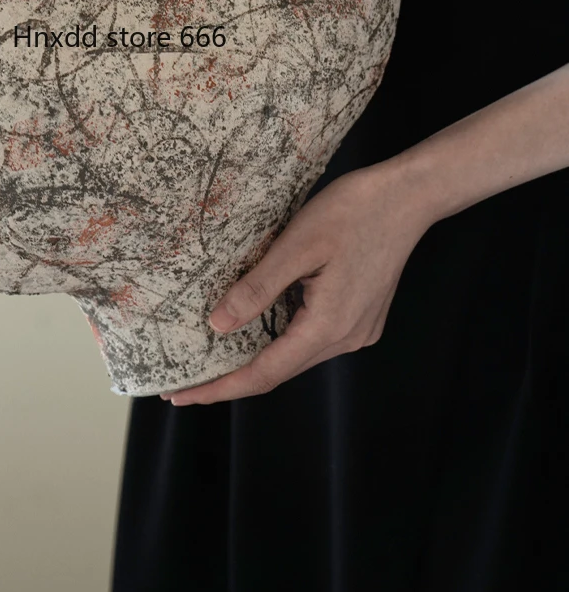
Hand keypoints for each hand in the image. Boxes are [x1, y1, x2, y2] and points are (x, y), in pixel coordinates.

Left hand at [160, 160, 435, 404]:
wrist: (408, 196)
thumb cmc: (354, 211)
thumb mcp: (297, 246)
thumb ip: (258, 289)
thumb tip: (219, 325)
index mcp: (328, 326)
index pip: (264, 373)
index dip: (221, 387)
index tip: (182, 395)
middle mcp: (346, 338)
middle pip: (279, 370)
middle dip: (232, 377)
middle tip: (186, 379)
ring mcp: (359, 329)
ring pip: (296, 354)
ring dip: (256, 358)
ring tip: (214, 357)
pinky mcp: (362, 315)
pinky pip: (312, 337)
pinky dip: (280, 339)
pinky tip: (257, 329)